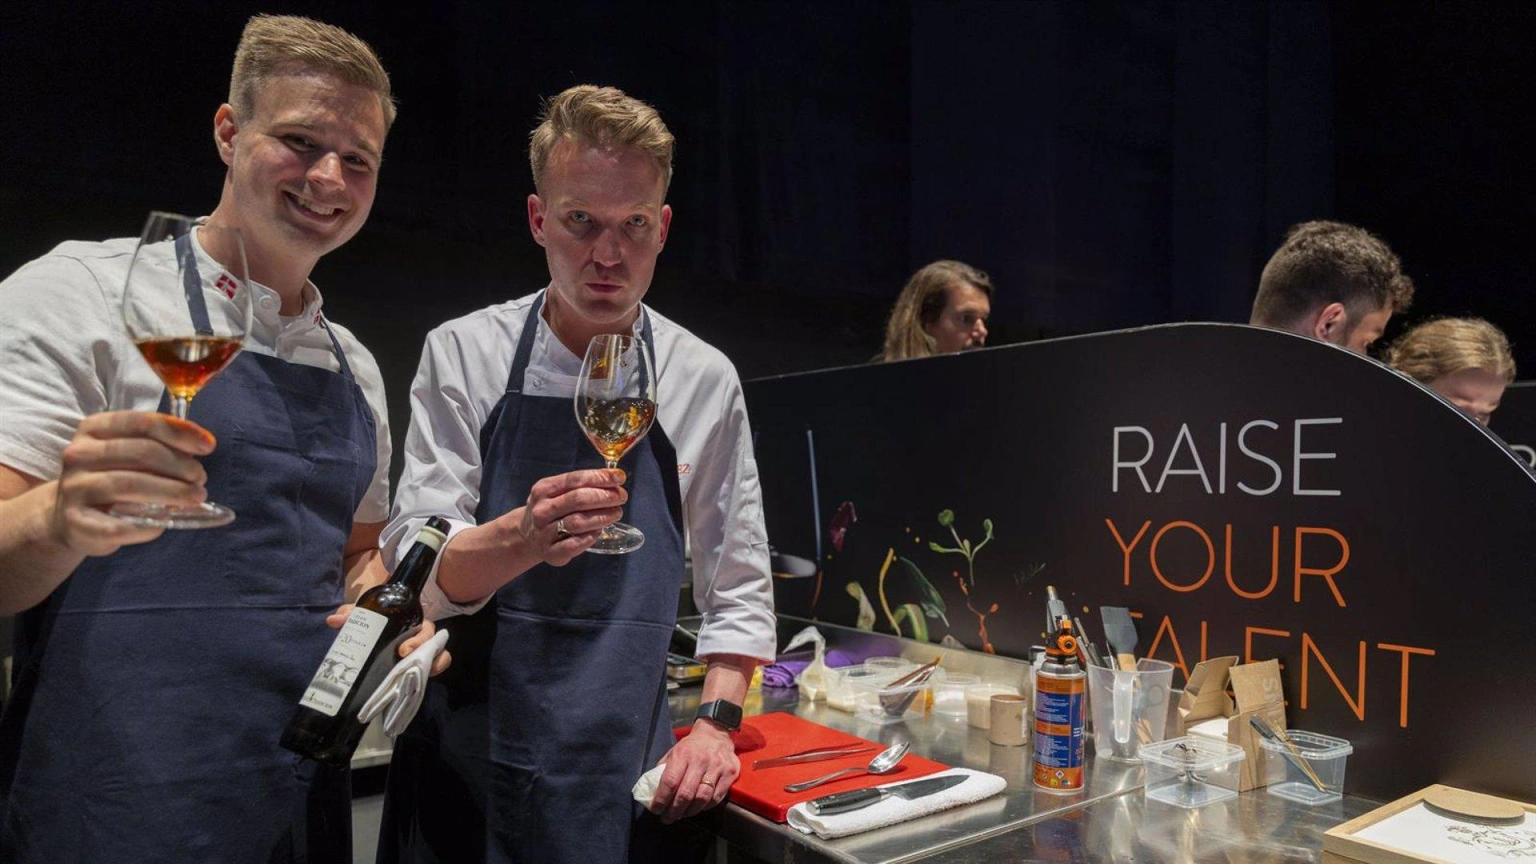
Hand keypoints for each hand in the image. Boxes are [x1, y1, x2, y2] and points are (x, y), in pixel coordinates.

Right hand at [50, 411, 213, 555]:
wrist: (69, 518)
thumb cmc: (111, 478)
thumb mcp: (128, 453)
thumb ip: (160, 444)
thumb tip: (202, 445)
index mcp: (94, 429)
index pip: (142, 423)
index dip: (180, 432)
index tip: (208, 445)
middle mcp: (79, 454)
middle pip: (141, 452)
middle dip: (181, 465)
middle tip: (201, 478)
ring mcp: (74, 488)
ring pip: (131, 485)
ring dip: (172, 491)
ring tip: (195, 497)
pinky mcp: (77, 522)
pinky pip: (121, 523)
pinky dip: (150, 522)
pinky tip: (166, 520)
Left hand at [326, 606, 452, 676]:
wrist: (373, 625)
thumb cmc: (373, 617)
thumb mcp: (363, 613)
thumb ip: (350, 614)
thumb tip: (333, 620)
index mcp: (413, 623)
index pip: (426, 629)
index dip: (419, 640)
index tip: (402, 650)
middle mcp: (421, 638)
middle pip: (435, 645)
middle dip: (425, 655)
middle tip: (403, 663)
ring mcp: (420, 654)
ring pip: (439, 658)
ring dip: (434, 667)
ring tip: (416, 679)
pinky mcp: (415, 668)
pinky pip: (428, 673)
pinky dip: (425, 680)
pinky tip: (412, 688)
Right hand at [508, 468, 627, 565]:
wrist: (527, 536)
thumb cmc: (552, 510)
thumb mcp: (559, 491)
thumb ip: (583, 484)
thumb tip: (615, 478)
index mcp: (544, 489)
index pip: (576, 479)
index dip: (600, 477)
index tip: (620, 478)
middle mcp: (541, 510)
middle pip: (578, 499)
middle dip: (605, 496)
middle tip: (621, 497)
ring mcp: (543, 532)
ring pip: (577, 522)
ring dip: (602, 517)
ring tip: (616, 513)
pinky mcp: (550, 553)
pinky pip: (573, 545)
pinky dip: (590, 537)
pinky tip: (598, 531)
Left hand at [649, 720, 738, 822]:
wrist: (716, 734)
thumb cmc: (691, 747)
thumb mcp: (673, 752)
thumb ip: (664, 770)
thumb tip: (653, 792)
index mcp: (683, 754)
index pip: (670, 781)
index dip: (661, 799)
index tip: (656, 809)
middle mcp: (700, 760)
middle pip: (686, 793)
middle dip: (674, 810)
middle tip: (668, 818)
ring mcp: (717, 767)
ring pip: (702, 798)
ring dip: (690, 811)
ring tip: (682, 815)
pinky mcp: (730, 774)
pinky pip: (716, 798)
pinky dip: (705, 807)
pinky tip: (697, 808)